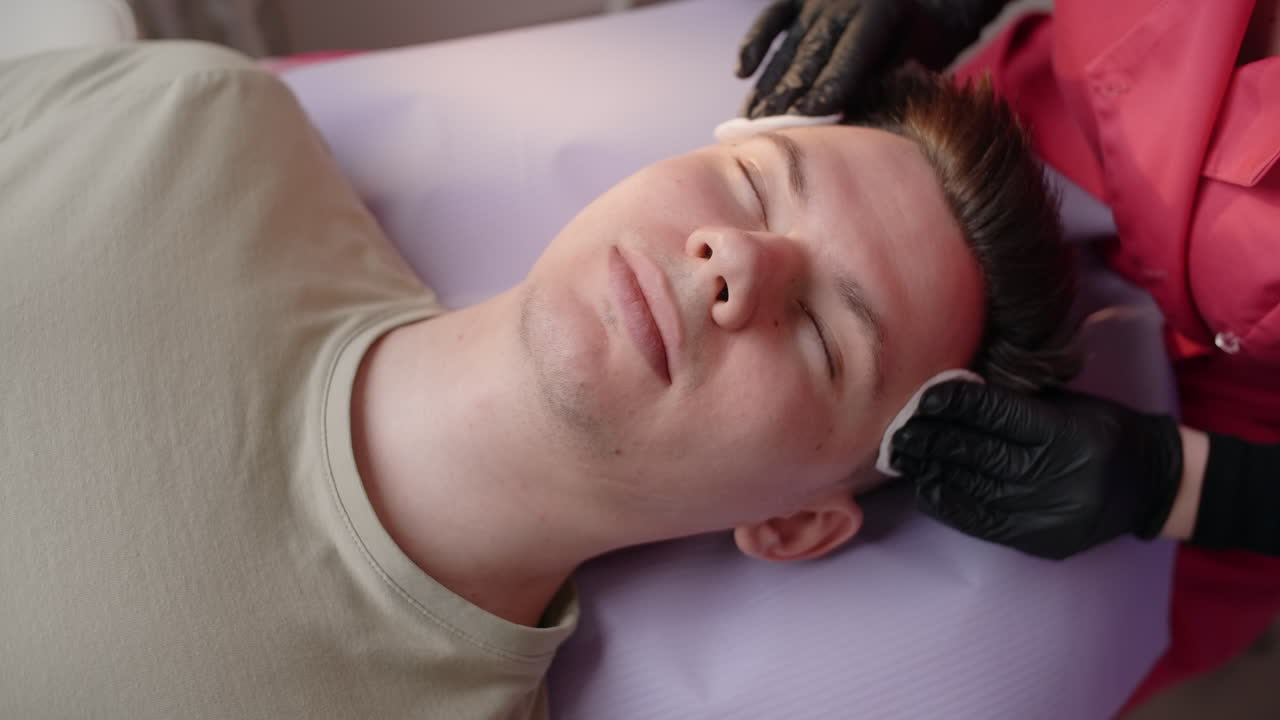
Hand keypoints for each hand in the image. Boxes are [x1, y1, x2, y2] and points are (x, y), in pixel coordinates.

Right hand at [735, 0, 1009, 117]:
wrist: (930, 0)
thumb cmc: (928, 39)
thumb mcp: (921, 59)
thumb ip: (885, 81)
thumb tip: (844, 116)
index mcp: (880, 12)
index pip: (848, 57)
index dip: (827, 88)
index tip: (806, 117)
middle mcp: (843, 2)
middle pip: (810, 57)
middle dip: (788, 98)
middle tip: (765, 134)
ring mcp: (817, 0)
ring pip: (788, 48)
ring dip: (768, 87)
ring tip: (749, 123)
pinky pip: (772, 19)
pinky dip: (755, 44)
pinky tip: (743, 73)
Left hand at [890, 381, 1183, 559]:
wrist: (1153, 483)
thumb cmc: (1101, 430)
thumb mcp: (1065, 404)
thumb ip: (1012, 401)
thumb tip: (947, 395)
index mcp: (1066, 433)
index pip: (994, 414)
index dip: (952, 403)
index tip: (921, 397)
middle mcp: (1058, 477)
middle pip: (976, 454)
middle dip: (931, 439)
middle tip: (897, 431)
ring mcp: (1049, 515)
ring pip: (972, 489)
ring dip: (932, 471)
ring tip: (905, 457)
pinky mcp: (1042, 542)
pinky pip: (982, 522)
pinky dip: (950, 503)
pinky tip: (929, 487)